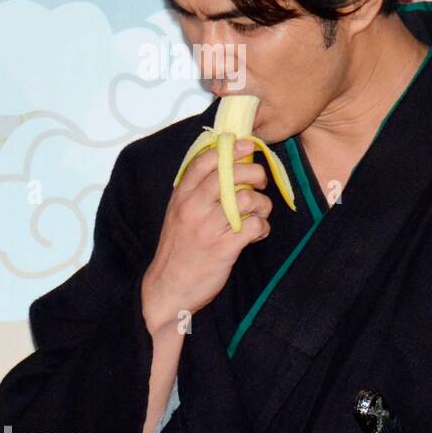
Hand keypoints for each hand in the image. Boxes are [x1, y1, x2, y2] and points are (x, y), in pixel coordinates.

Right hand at [141, 139, 272, 331]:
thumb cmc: (180, 248)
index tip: (248, 145)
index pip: (205, 162)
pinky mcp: (224, 248)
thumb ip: (197, 191)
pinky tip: (256, 233)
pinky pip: (255, 226)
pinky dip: (262, 228)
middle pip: (231, 175)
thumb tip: (227, 166)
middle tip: (259, 185)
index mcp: (182, 197)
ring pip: (248, 199)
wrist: (169, 287)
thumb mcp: (180, 214)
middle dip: (255, 174)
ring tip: (259, 214)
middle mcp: (193, 208)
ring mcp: (208, 227)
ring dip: (263, 205)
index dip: (230, 149)